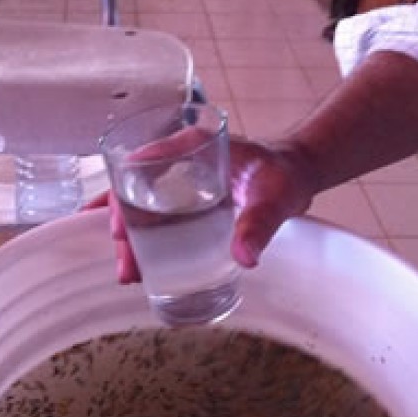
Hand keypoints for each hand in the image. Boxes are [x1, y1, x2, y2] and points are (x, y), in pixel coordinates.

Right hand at [87, 132, 320, 283]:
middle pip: (134, 189)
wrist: (297, 174)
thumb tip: (244, 256)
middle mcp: (179, 158)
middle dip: (122, 228)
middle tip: (127, 265)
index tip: (120, 226)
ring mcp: (180, 178)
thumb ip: (260, 223)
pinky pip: (154, 213)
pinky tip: (129, 256)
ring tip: (130, 273)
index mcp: (193, 143)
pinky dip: (140, 234)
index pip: (145, 161)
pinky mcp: (186, 197)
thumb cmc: (285, 174)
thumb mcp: (275, 197)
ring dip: (129, 238)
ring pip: (139, 205)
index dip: (124, 193)